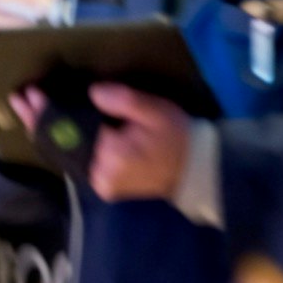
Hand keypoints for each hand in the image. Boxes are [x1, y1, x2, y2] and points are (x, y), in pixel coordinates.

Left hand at [86, 83, 189, 202]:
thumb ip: (123, 101)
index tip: (126, 122)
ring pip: (91, 153)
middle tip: (133, 134)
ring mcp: (103, 184)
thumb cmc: (174, 135)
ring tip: (132, 145)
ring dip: (106, 147)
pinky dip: (105, 160)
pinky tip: (125, 156)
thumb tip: (94, 93)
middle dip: (107, 134)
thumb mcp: (153, 110)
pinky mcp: (106, 189)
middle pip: (90, 139)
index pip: (91, 124)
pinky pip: (95, 167)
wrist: (192, 166)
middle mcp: (103, 172)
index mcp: (113, 153)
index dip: (107, 119)